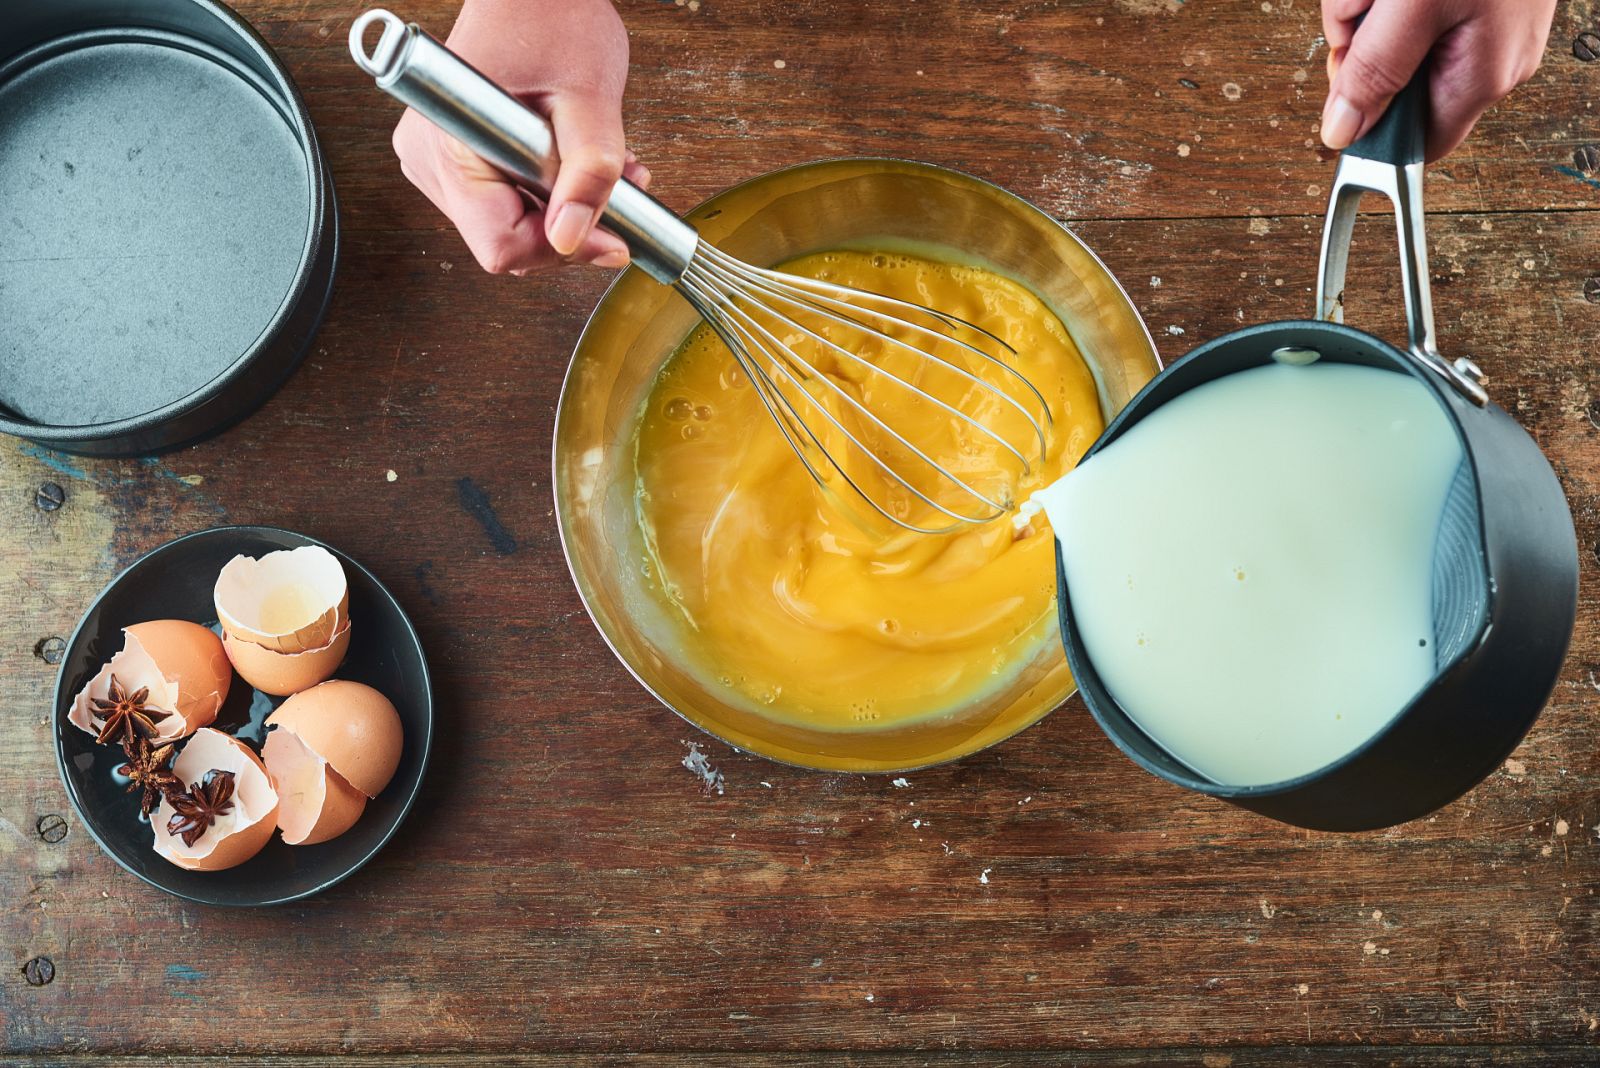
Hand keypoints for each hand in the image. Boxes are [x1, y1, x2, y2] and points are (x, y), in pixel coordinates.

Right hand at [391, 0, 649, 273]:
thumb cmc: (551, 16)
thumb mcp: (589, 99)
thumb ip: (588, 172)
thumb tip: (573, 238)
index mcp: (449, 146)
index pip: (500, 245)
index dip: (561, 251)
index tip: (611, 236)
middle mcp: (430, 160)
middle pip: (506, 240)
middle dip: (571, 226)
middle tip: (619, 192)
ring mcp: (438, 160)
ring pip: (510, 224)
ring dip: (566, 208)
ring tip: (605, 168)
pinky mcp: (454, 157)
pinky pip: (506, 199)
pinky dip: (550, 191)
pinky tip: (575, 162)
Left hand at [1321, 0, 1556, 160]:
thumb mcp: (1412, 6)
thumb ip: (1375, 72)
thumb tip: (1344, 133)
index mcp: (1481, 75)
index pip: (1417, 143)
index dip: (1371, 126)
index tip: (1345, 93)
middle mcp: (1491, 54)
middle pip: (1394, 81)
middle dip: (1362, 43)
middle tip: (1367, 5)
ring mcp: (1486, 20)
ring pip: (1392, 34)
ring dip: (1367, 3)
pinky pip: (1406, 4)